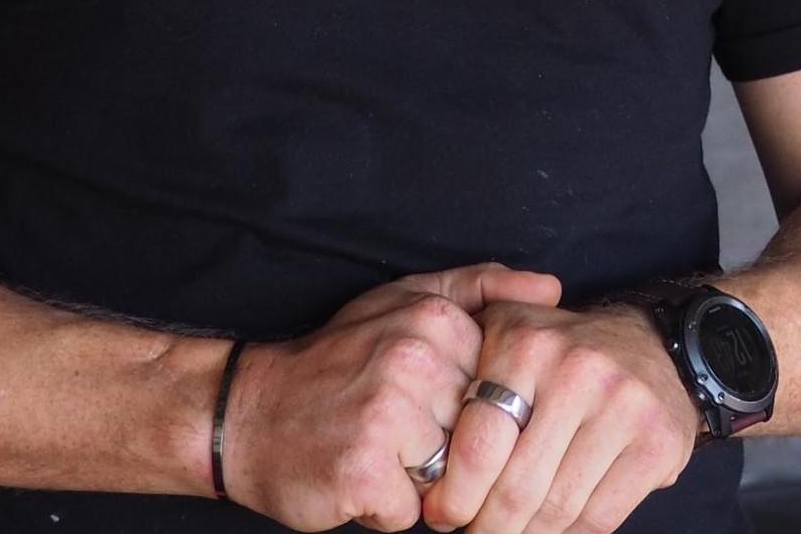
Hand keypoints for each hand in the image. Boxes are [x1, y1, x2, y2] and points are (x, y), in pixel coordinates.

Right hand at [219, 262, 562, 532]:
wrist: (246, 412)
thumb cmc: (335, 360)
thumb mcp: (404, 301)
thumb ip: (481, 289)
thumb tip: (554, 290)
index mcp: (432, 317)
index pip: (498, 385)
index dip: (465, 405)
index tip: (426, 397)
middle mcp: (413, 360)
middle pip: (475, 435)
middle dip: (442, 446)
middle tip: (392, 426)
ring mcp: (388, 416)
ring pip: (449, 479)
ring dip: (415, 480)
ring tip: (375, 449)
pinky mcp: (365, 472)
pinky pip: (410, 515)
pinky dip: (385, 509)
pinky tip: (354, 475)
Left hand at [420, 301, 700, 533]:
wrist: (651, 345)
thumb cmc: (558, 351)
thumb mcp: (506, 334)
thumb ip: (461, 371)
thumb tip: (423, 464)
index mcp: (524, 341)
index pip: (479, 446)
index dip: (454, 495)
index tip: (441, 515)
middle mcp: (574, 368)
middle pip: (517, 488)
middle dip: (486, 526)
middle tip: (472, 532)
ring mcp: (621, 406)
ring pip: (557, 509)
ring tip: (506, 530)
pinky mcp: (656, 442)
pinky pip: (599, 517)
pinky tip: (549, 527)